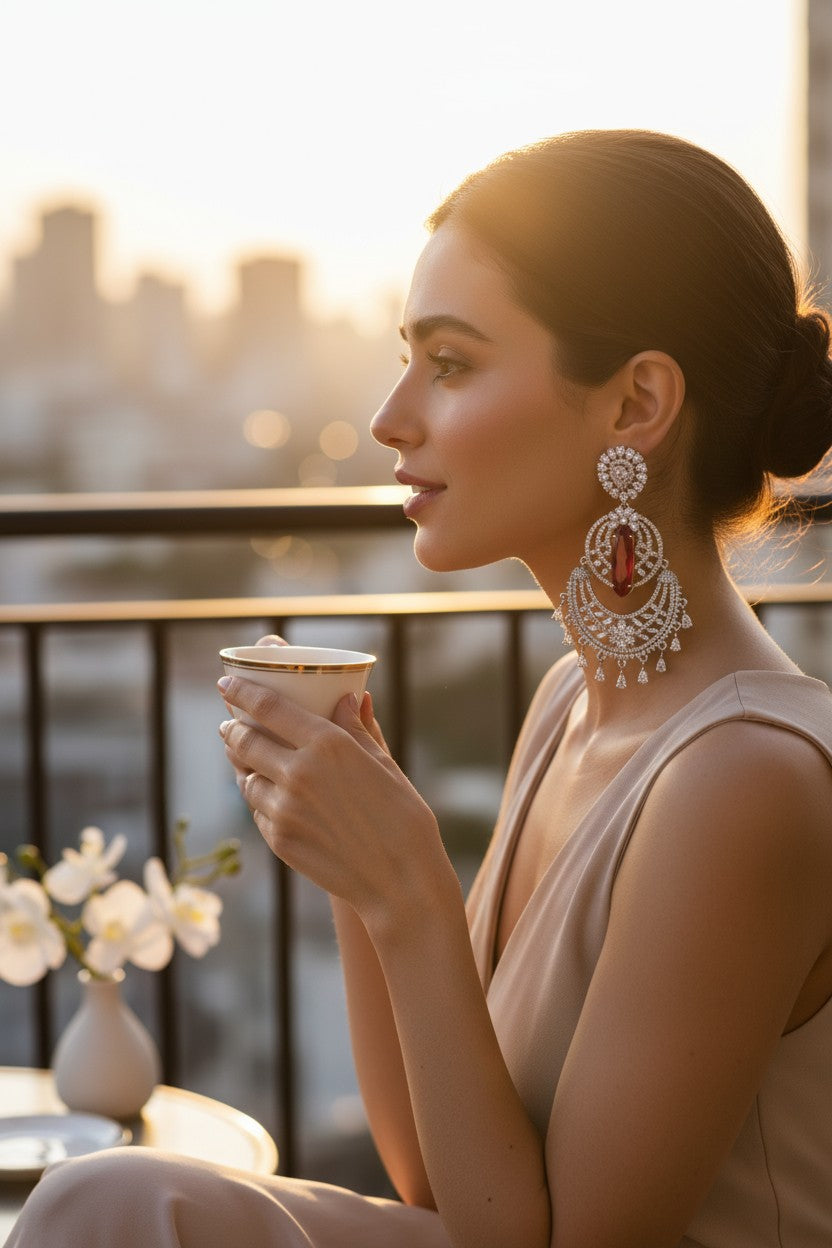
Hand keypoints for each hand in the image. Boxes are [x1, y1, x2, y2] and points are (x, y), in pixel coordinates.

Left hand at [217, 676, 445, 924]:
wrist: (400, 881)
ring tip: (247, 761)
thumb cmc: (403, 817)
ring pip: (246, 779)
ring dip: (243, 767)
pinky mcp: (279, 840)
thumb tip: (347, 696)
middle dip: (231, 729)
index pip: (267, 707)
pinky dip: (260, 800)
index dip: (241, 691)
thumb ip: (357, 728)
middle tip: (228, 724)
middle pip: (244, 741)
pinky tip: (270, 798)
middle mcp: (299, 773)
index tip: (226, 682)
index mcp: (328, 744)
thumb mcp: (384, 764)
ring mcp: (284, 809)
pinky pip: (258, 812)